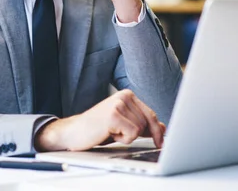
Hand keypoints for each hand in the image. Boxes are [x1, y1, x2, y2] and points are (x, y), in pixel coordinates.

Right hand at [35, 89, 165, 151]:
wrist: (74, 132)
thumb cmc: (98, 128)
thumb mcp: (123, 125)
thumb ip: (142, 124)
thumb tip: (163, 128)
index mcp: (128, 95)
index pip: (151, 114)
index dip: (157, 130)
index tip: (161, 142)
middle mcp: (124, 96)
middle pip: (147, 123)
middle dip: (135, 134)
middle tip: (116, 132)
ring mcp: (118, 104)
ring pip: (140, 129)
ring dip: (127, 136)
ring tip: (111, 131)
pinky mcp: (113, 115)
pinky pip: (132, 134)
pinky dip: (122, 139)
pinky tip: (109, 133)